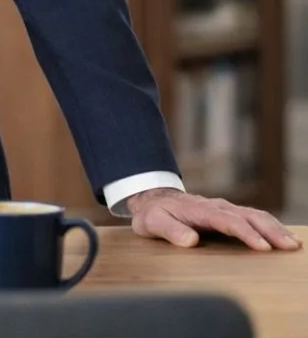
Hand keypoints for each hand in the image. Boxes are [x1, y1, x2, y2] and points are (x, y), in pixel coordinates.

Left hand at [127, 187, 300, 250]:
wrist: (154, 198)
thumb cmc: (154, 214)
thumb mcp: (153, 223)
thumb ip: (170, 230)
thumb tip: (190, 241)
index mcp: (201, 210)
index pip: (228, 222)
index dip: (246, 234)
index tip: (262, 247)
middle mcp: (217, 206)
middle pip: (248, 216)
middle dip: (270, 231)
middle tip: (289, 246)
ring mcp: (225, 208)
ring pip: (255, 215)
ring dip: (275, 228)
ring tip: (293, 244)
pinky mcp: (229, 213)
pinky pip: (254, 217)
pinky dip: (271, 225)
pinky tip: (283, 236)